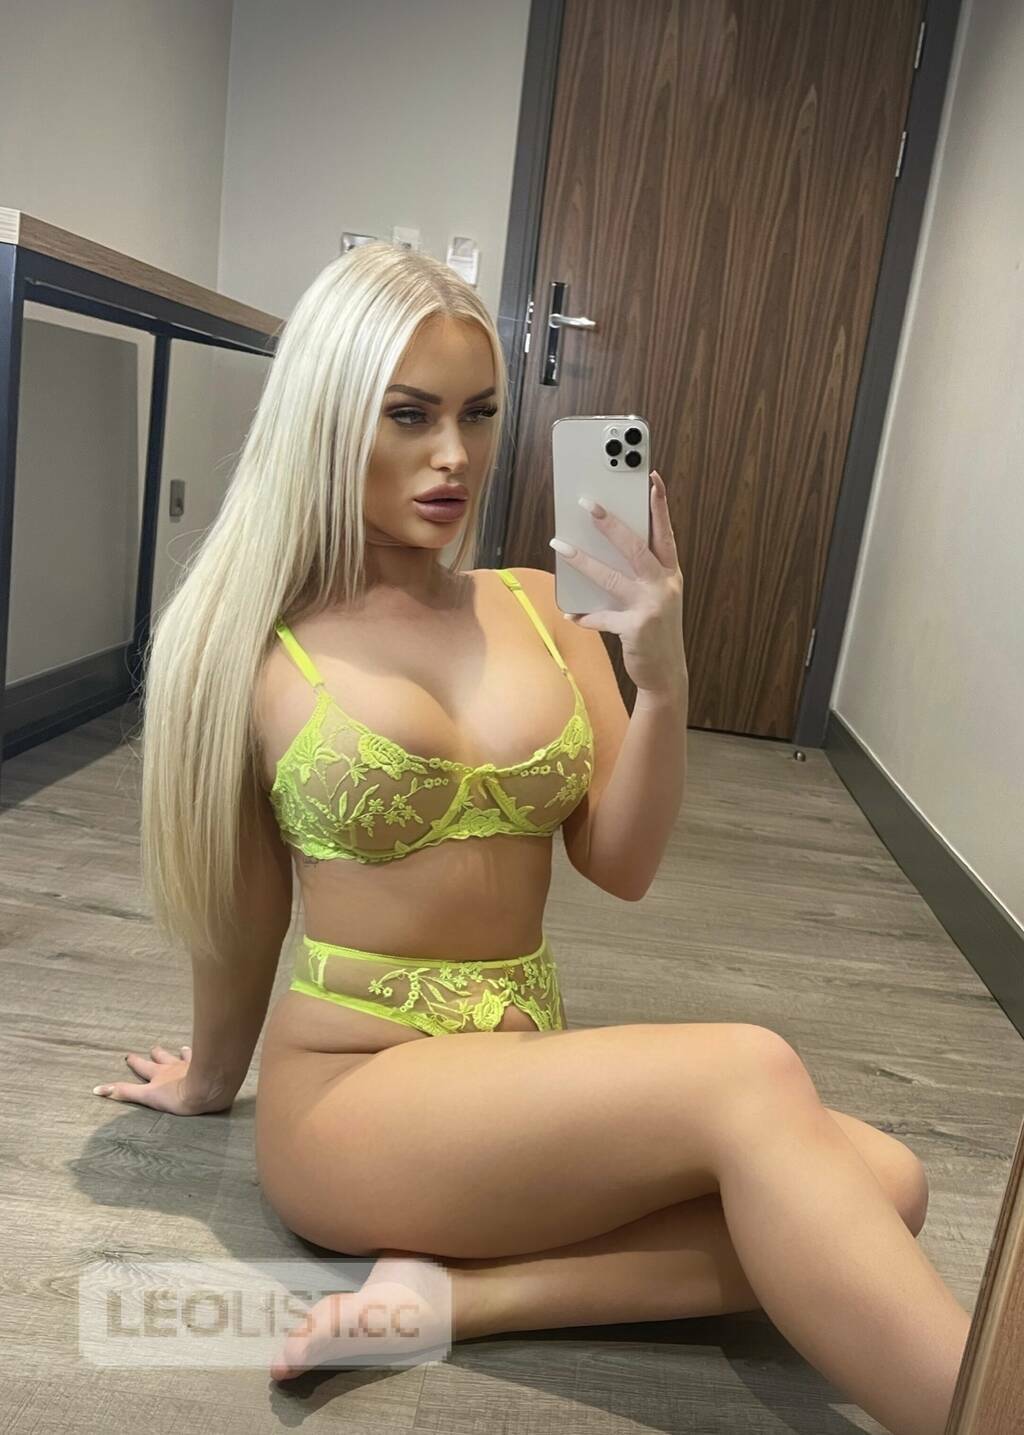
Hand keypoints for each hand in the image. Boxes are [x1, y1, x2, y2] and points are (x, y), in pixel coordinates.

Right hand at [92, 1044, 232, 1115]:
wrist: (204, 1088)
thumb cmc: (175, 1096)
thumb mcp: (147, 1097)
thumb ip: (125, 1092)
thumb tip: (97, 1089)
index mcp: (158, 1075)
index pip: (142, 1068)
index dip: (135, 1062)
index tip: (128, 1056)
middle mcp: (172, 1066)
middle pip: (161, 1058)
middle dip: (156, 1054)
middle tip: (153, 1047)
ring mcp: (188, 1065)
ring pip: (181, 1055)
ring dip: (179, 1052)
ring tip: (181, 1048)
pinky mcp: (204, 1066)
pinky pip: (202, 1057)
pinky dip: (202, 1054)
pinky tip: (205, 1049)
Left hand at [551, 469, 687, 697]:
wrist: (666, 675)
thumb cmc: (655, 631)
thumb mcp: (653, 599)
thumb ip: (635, 577)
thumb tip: (598, 553)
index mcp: (669, 574)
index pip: (665, 532)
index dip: (660, 505)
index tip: (653, 478)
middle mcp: (665, 586)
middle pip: (636, 547)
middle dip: (612, 523)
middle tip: (589, 502)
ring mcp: (652, 606)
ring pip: (612, 576)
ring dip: (583, 560)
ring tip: (559, 544)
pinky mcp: (637, 628)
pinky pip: (602, 618)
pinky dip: (585, 616)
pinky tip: (571, 613)